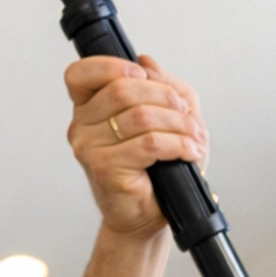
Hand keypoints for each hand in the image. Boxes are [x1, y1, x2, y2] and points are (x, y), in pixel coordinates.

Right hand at [64, 53, 207, 237]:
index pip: (81, 74)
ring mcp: (89, 148)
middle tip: (186, 113)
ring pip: (141, 115)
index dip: (112, 66)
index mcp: (88, 108)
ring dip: (179, 124)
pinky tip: (189, 151)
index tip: (142, 75)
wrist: (149, 214)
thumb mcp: (168, 115)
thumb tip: (147, 62)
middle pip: (122, 89)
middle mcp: (81, 126)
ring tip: (194, 137)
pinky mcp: (104, 168)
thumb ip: (160, 85)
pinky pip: (149, 143)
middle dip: (166, 97)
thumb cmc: (156, 170)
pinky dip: (178, 144)